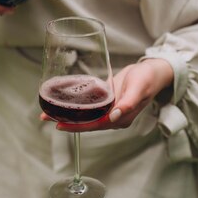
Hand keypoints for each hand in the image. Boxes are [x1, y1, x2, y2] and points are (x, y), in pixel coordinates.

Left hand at [40, 58, 173, 131]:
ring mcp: (110, 110)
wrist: (152, 71)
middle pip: (87, 122)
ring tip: (49, 110)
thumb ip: (128, 103)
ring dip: (69, 113)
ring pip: (86, 115)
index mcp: (120, 118)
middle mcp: (113, 117)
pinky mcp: (107, 101)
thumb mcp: (138, 88)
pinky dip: (77, 105)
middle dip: (66, 120)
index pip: (94, 125)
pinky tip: (65, 102)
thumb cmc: (147, 79)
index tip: (59, 124)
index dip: (76, 126)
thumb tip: (114, 117)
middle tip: (45, 116)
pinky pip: (90, 106)